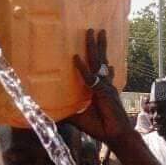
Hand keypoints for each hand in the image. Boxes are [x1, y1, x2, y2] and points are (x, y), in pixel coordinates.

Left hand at [68, 29, 131, 144]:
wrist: (114, 136)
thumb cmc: (100, 127)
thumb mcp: (79, 118)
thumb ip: (67, 112)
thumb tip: (50, 112)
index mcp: (99, 88)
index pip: (95, 68)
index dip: (94, 55)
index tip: (92, 41)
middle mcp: (103, 84)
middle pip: (98, 60)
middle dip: (96, 44)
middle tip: (92, 29)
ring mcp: (105, 86)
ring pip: (97, 63)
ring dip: (93, 47)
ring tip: (93, 31)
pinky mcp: (103, 93)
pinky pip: (90, 78)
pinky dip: (82, 68)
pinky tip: (75, 58)